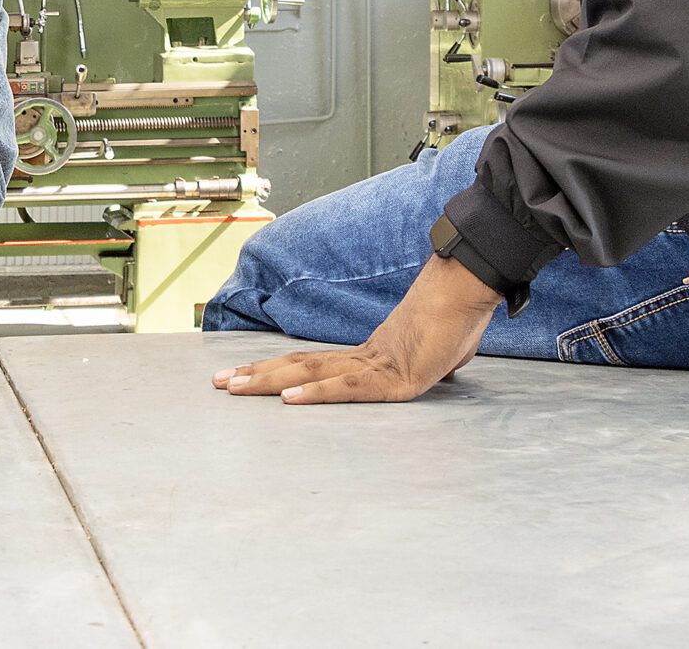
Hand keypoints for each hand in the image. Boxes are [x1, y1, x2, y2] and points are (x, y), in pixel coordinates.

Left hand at [211, 254, 500, 404]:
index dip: (278, 370)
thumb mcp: (438, 355)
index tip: (246, 374)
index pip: (312, 364)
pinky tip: (288, 399)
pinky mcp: (395, 378)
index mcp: (369, 355)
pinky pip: (349, 388)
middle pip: (299, 366)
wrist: (469, 288)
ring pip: (310, 373)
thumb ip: (428, 364)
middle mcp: (363, 357)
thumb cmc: (457, 318)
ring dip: (267, 381)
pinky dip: (317, 394)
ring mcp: (376, 365)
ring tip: (232, 385)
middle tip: (219, 381)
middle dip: (256, 375)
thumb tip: (437, 368)